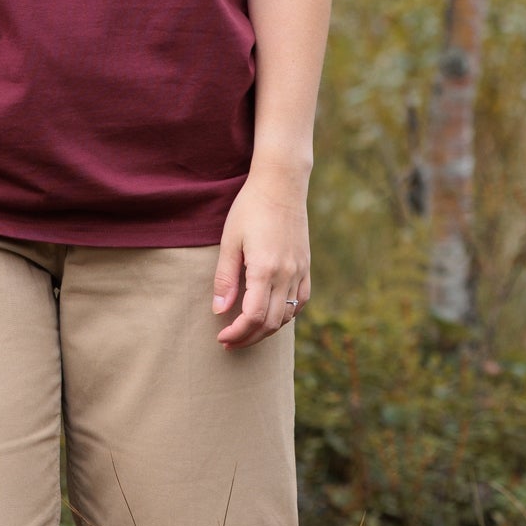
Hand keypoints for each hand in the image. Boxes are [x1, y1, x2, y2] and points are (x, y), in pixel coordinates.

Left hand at [211, 172, 310, 348]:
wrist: (281, 184)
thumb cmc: (250, 208)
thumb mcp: (230, 240)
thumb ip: (225, 278)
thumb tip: (219, 311)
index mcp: (265, 269)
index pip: (253, 317)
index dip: (237, 333)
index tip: (221, 337)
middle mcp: (286, 274)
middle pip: (270, 323)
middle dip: (249, 338)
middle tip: (229, 341)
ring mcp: (300, 271)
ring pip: (287, 316)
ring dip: (266, 329)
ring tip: (246, 330)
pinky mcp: (306, 266)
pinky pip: (301, 301)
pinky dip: (286, 315)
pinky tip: (271, 314)